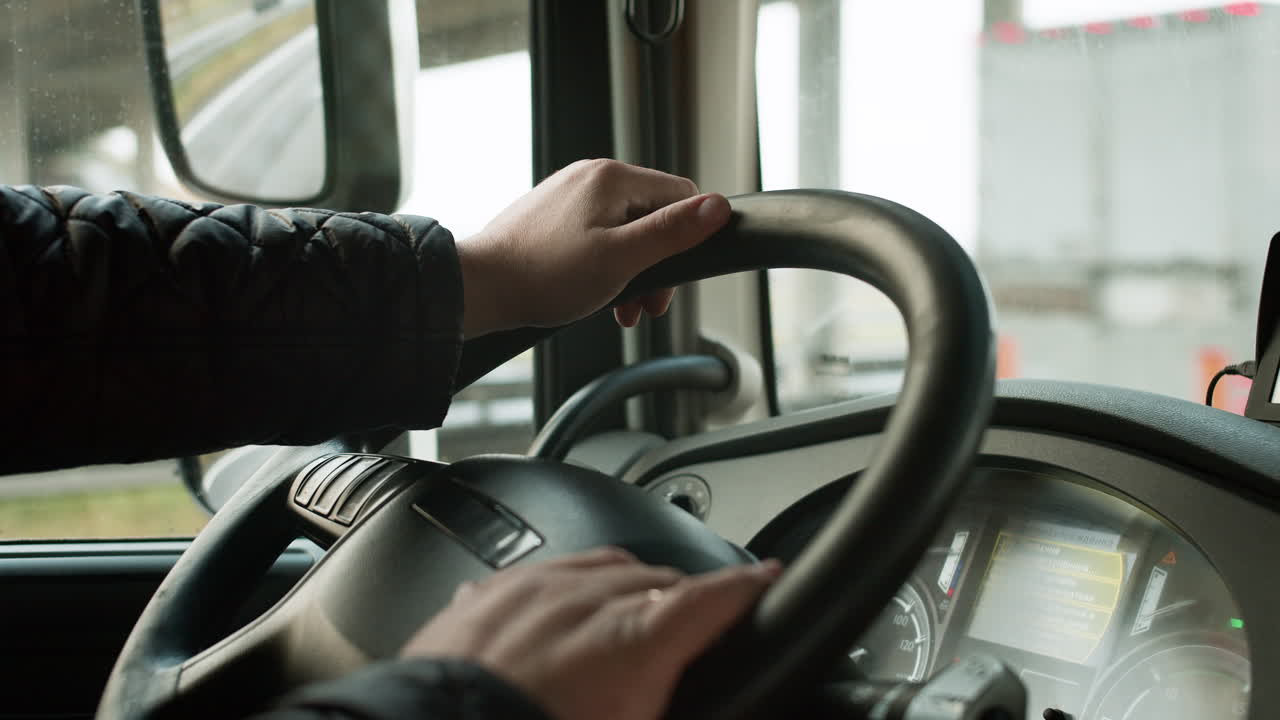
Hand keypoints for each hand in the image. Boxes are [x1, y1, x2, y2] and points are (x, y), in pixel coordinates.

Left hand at [400, 547, 781, 719]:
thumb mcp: (632, 719)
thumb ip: (658, 694)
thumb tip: (662, 692)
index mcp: (634, 642)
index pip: (713, 597)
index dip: (748, 585)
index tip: (766, 578)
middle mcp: (588, 601)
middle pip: (657, 578)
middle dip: (678, 598)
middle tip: (685, 630)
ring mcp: (533, 589)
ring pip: (600, 565)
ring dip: (622, 585)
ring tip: (624, 616)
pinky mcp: (486, 594)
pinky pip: (541, 572)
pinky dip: (562, 589)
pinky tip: (556, 612)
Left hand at [455, 159, 731, 337]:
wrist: (479, 287)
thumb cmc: (545, 275)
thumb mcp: (622, 258)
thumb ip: (672, 232)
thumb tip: (719, 207)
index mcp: (612, 178)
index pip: (681, 195)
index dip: (687, 239)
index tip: (672, 280)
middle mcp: (591, 176)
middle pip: (652, 214)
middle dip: (657, 263)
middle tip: (646, 306)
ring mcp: (568, 194)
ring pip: (624, 229)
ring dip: (632, 270)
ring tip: (620, 308)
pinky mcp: (552, 215)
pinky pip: (596, 235)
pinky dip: (604, 265)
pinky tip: (594, 294)